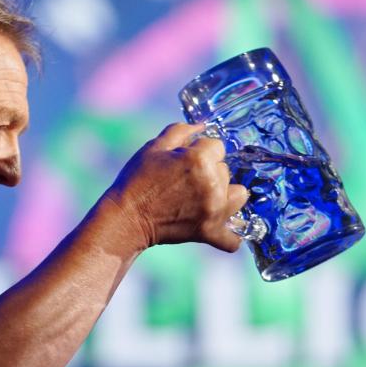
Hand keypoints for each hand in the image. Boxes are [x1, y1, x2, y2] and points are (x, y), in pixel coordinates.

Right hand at [102, 122, 249, 251]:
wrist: (127, 218)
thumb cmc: (137, 180)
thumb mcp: (154, 147)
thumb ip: (181, 131)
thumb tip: (202, 127)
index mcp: (199, 159)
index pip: (217, 146)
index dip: (200, 151)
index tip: (184, 161)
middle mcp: (212, 184)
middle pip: (226, 170)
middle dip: (211, 172)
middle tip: (186, 181)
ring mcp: (214, 210)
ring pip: (238, 195)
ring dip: (225, 195)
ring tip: (204, 199)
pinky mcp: (209, 232)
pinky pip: (234, 239)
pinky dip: (230, 235)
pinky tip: (221, 226)